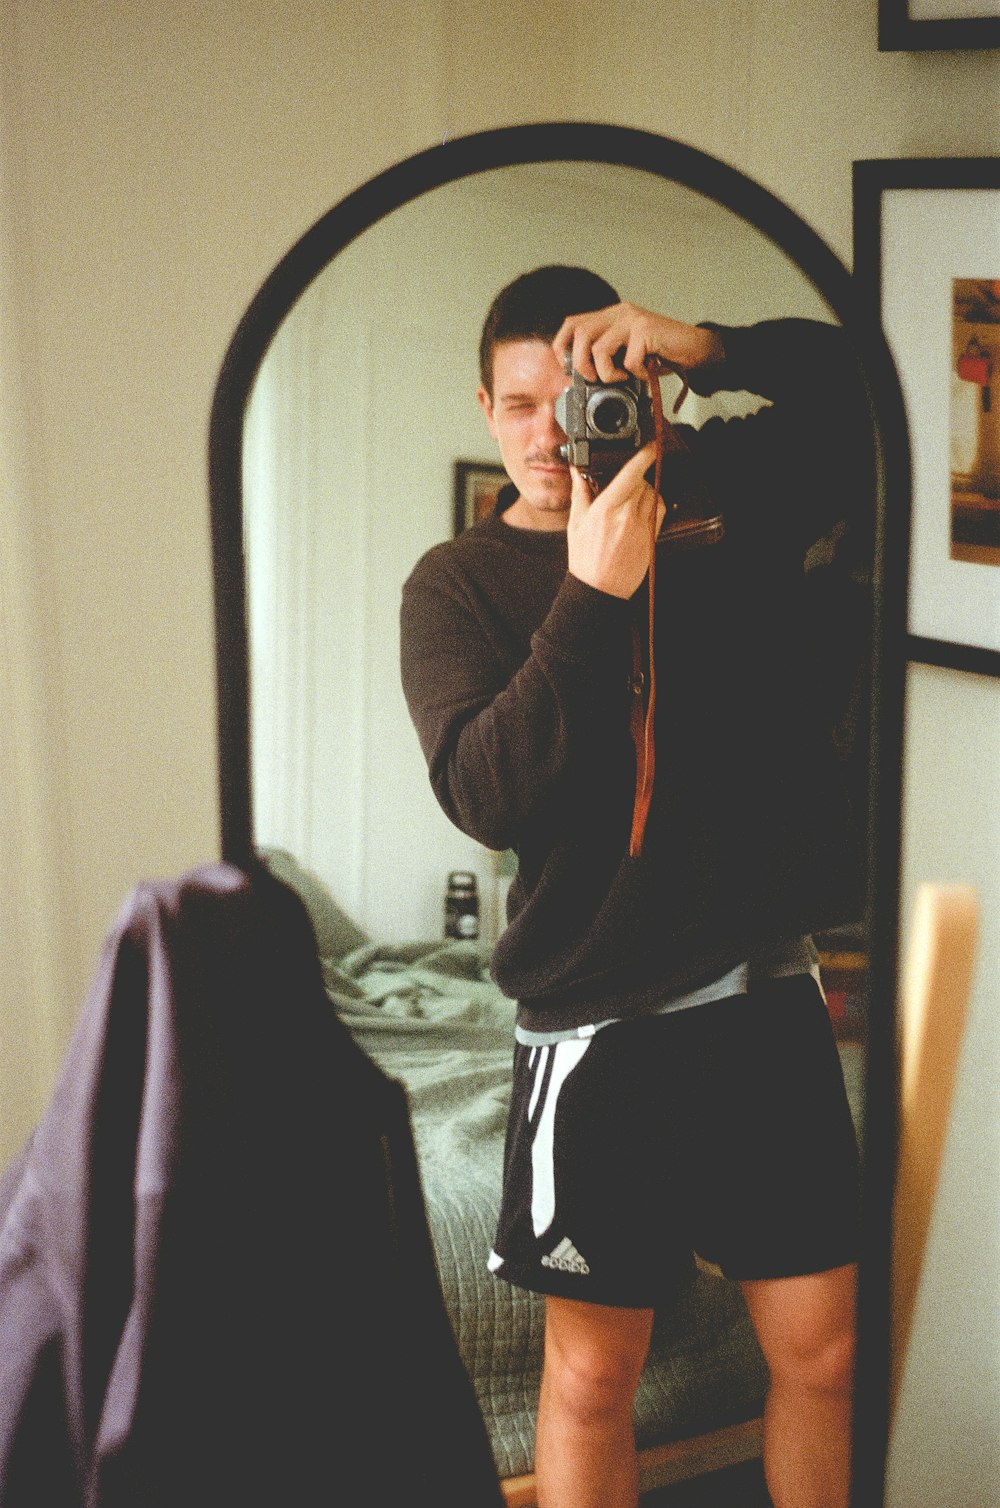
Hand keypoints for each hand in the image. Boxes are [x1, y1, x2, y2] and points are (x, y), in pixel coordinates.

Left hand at [553, 302, 724, 383]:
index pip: (572, 323)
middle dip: (581, 364)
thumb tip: (580, 375)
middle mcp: (619, 312)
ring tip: (623, 378)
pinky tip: (646, 372)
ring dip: (607, 373)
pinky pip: (628, 360)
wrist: (696, 349)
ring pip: (599, 348)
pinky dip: (636, 373)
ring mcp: (632, 319)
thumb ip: (606, 356)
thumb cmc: (661, 354)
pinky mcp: (646, 329)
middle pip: (580, 333)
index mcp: (610, 316)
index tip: (570, 369)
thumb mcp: (626, 354)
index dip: (563, 347)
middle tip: (595, 379)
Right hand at [566, 442, 663, 599]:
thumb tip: (577, 470)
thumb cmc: (585, 558)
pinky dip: (653, 504)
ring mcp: (642, 527)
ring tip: (629, 501)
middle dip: (634, 478)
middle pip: (642, 482)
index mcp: (606, 509)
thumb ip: (580, 493)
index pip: (630, 474)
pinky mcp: (652, 537)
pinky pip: (660, 510)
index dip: (644, 455)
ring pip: (653, 494)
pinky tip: (640, 511)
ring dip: (645, 491)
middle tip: (622, 485)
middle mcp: (626, 516)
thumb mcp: (576, 523)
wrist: (600, 589)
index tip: (651, 444)